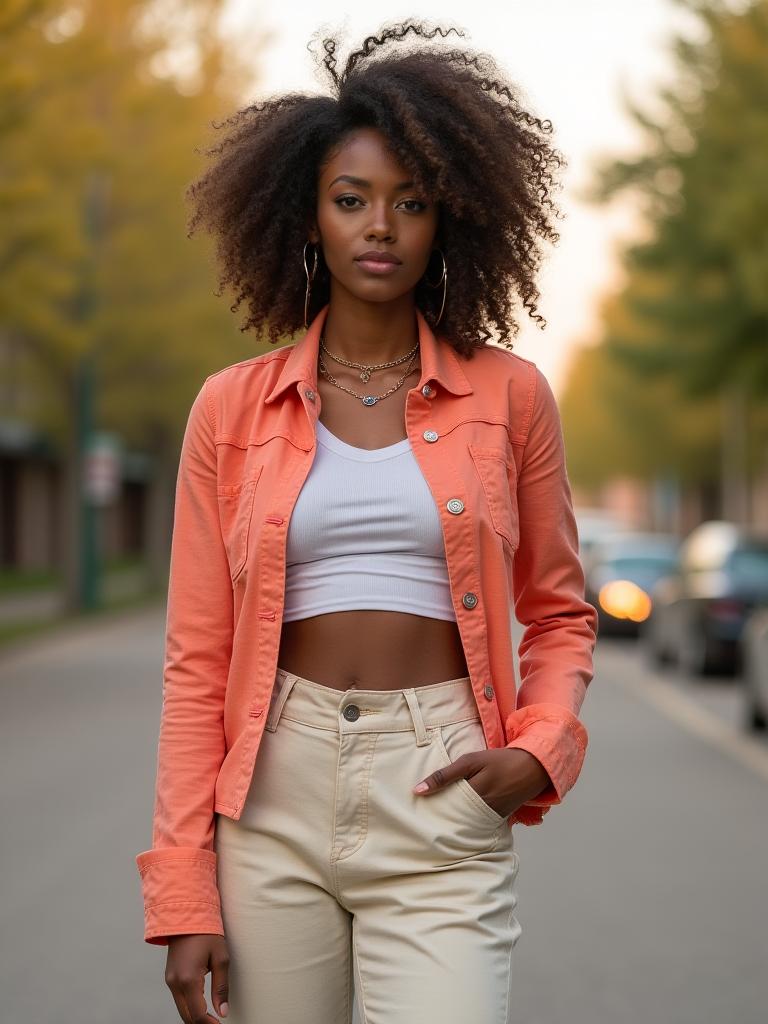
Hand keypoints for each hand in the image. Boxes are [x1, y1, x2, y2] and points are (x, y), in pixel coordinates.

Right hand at [165, 934, 229, 1022]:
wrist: (187, 915)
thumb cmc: (206, 933)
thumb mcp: (221, 958)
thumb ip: (221, 988)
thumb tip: (222, 1011)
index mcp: (189, 979)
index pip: (197, 1014)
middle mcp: (175, 983)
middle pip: (187, 1016)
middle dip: (201, 1023)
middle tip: (216, 1023)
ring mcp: (170, 980)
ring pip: (181, 1009)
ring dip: (194, 1016)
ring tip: (211, 1018)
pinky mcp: (169, 977)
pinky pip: (178, 999)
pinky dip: (189, 1007)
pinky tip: (201, 1007)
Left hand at [412, 747, 551, 818]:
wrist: (531, 768)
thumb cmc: (499, 760)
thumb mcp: (471, 761)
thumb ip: (445, 775)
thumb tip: (418, 790)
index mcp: (474, 794)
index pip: (444, 807)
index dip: (431, 809)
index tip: (416, 811)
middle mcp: (482, 810)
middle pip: (454, 819)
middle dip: (440, 818)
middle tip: (422, 818)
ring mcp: (491, 817)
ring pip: (464, 823)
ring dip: (452, 820)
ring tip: (437, 819)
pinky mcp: (497, 819)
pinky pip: (477, 823)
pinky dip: (466, 821)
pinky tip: (457, 818)